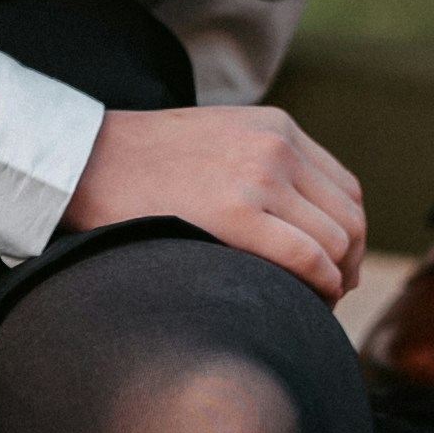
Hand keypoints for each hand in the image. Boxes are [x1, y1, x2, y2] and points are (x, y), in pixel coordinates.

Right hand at [68, 104, 367, 299]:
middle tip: (328, 296)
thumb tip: (294, 221)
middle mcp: (278, 146)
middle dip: (348, 264)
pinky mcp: (239, 214)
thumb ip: (260, 165)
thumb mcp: (218, 141)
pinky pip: (310, 259)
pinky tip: (307, 304)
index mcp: (276, 127)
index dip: (348, 237)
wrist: (84, 161)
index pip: (345, 190)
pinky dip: (321, 288)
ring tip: (311, 305)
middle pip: (349, 218)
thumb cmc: (141, 165)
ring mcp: (261, 178)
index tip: (334, 268)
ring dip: (335, 282)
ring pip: (337, 242)